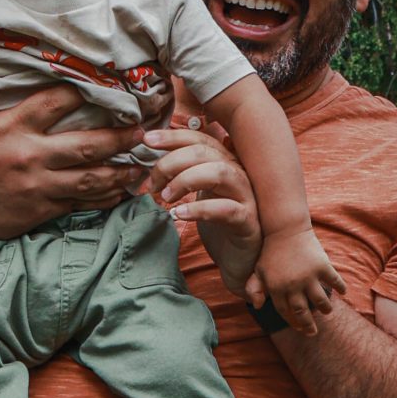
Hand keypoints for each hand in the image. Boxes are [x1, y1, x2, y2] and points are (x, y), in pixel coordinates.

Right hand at [0, 85, 143, 243]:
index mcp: (11, 127)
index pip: (57, 101)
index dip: (84, 90)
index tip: (107, 84)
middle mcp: (31, 155)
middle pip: (88, 143)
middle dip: (120, 136)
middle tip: (142, 129)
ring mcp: (40, 185)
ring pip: (92, 177)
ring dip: (121, 170)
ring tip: (141, 162)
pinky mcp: (43, 209)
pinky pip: (82, 202)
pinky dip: (105, 197)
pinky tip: (121, 191)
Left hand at [144, 122, 261, 295]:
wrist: (240, 260)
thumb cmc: (219, 225)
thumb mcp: (200, 194)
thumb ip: (186, 174)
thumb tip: (153, 162)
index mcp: (227, 163)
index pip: (201, 139)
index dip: (173, 137)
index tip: (147, 140)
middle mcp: (239, 174)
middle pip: (206, 152)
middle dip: (172, 162)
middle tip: (152, 183)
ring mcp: (247, 197)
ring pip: (220, 173)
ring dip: (186, 180)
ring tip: (166, 197)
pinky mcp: (248, 222)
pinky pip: (227, 209)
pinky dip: (200, 209)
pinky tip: (179, 215)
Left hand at [254, 225, 346, 336]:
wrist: (284, 228)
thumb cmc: (270, 250)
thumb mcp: (258, 270)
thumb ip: (255, 288)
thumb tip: (257, 307)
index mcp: (276, 288)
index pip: (285, 312)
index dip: (293, 322)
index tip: (299, 328)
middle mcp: (292, 286)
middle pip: (302, 312)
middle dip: (308, 325)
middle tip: (314, 332)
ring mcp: (309, 276)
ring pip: (321, 301)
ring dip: (325, 309)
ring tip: (328, 312)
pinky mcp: (322, 266)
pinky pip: (335, 282)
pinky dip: (340, 288)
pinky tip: (343, 293)